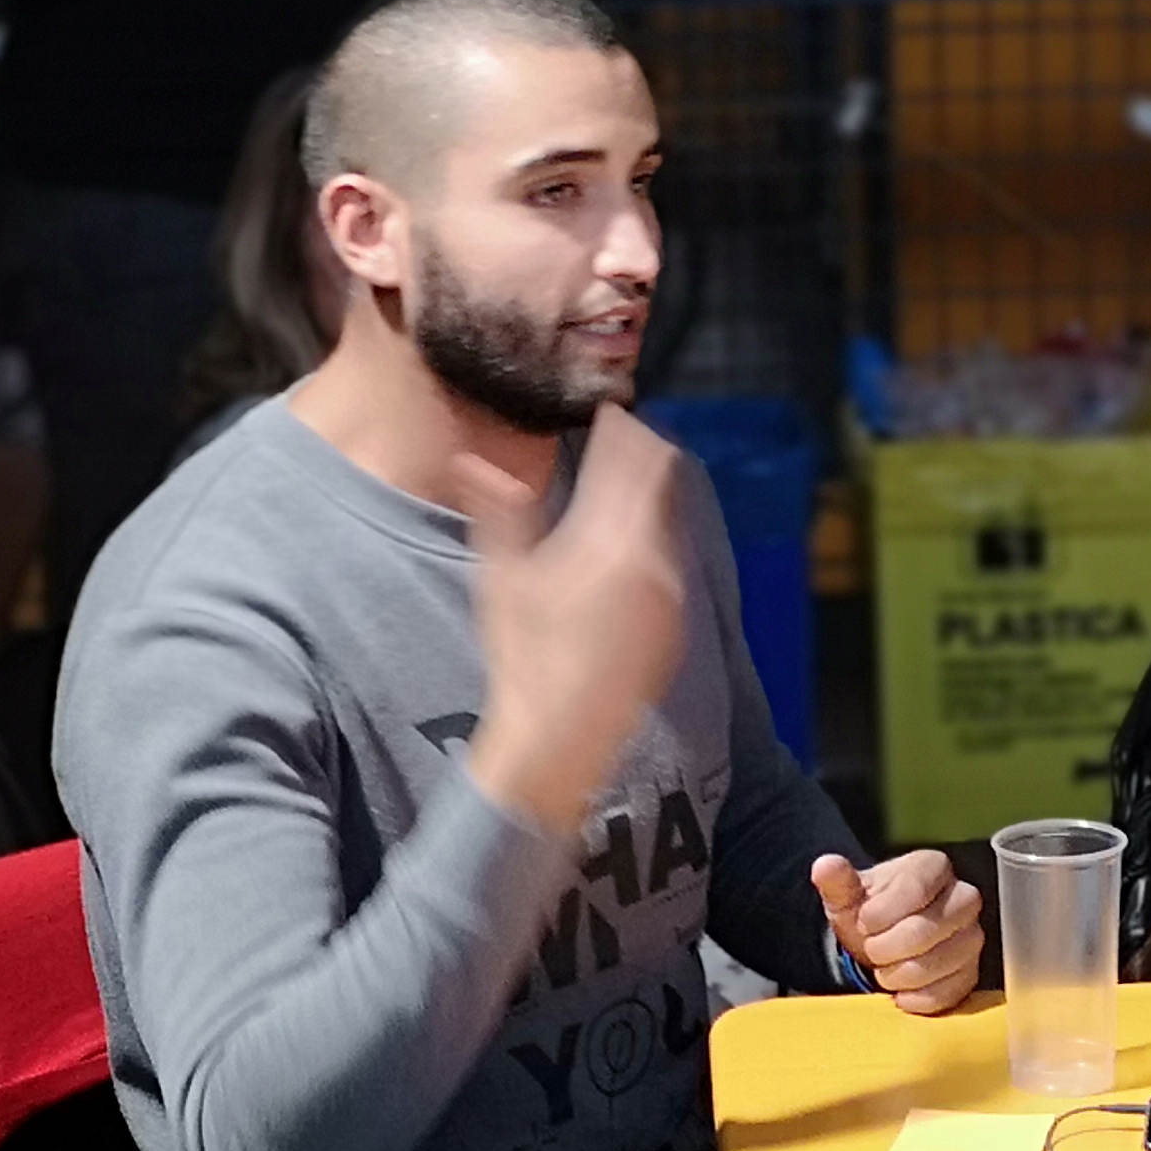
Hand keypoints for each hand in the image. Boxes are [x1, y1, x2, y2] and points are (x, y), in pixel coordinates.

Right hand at [454, 406, 684, 828]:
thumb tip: (473, 461)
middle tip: (615, 434)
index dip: (620, 424)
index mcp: (608, 540)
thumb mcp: (500, 580)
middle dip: (640, 449)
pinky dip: (655, 529)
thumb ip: (495, 513)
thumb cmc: (522, 661)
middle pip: (663, 475)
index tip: (605, 409)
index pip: (632, 453)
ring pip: (672, 513)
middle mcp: (652, 559)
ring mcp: (672, 591)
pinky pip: (674, 552)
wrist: (561, 741)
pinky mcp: (678, 620)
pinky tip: (625, 539)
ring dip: (649, 489)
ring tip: (616, 480)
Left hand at [811, 849, 984, 1013]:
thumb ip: (837, 880)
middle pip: (927, 929)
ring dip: (901, 975)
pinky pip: (950, 992)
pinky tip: (900, 993)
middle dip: (887, 948)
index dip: (882, 913)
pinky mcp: (971, 972)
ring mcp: (972, 936)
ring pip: (941, 963)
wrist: (883, 940)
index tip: (864, 922)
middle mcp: (963, 897)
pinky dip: (918, 999)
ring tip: (884, 970)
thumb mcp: (847, 894)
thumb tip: (825, 865)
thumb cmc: (868, 913)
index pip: (915, 888)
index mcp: (933, 867)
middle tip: (871, 950)